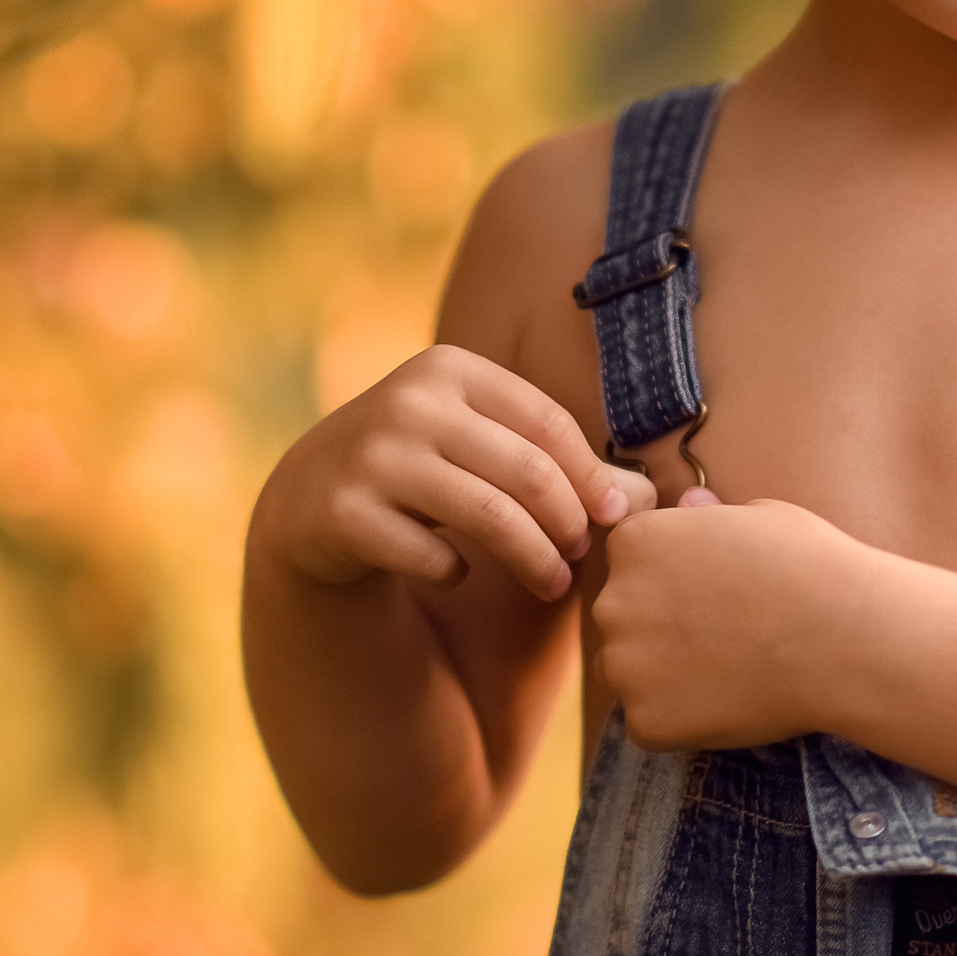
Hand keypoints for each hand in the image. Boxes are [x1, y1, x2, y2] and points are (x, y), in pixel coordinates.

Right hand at [258, 346, 648, 604]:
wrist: (310, 496)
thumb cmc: (425, 468)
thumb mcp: (482, 447)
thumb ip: (559, 465)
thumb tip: (646, 500)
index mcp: (451, 370)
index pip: (548, 423)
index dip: (591, 475)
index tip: (613, 517)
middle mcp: (409, 403)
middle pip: (528, 472)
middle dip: (568, 524)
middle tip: (580, 557)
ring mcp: (372, 457)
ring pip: (487, 516)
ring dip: (534, 560)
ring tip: (553, 585)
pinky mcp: (344, 512)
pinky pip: (430, 555)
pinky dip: (456, 572)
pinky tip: (457, 573)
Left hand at [590, 495, 871, 746]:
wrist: (845, 640)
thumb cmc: (812, 568)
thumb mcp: (758, 518)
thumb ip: (707, 518)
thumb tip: (689, 505)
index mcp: (634, 542)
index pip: (632, 566)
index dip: (675, 583)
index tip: (717, 593)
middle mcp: (613, 601)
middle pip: (622, 621)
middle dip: (660, 629)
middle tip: (725, 637)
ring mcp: (625, 666)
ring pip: (630, 675)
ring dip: (665, 677)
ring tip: (730, 671)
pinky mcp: (644, 721)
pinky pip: (650, 724)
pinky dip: (682, 722)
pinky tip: (730, 704)